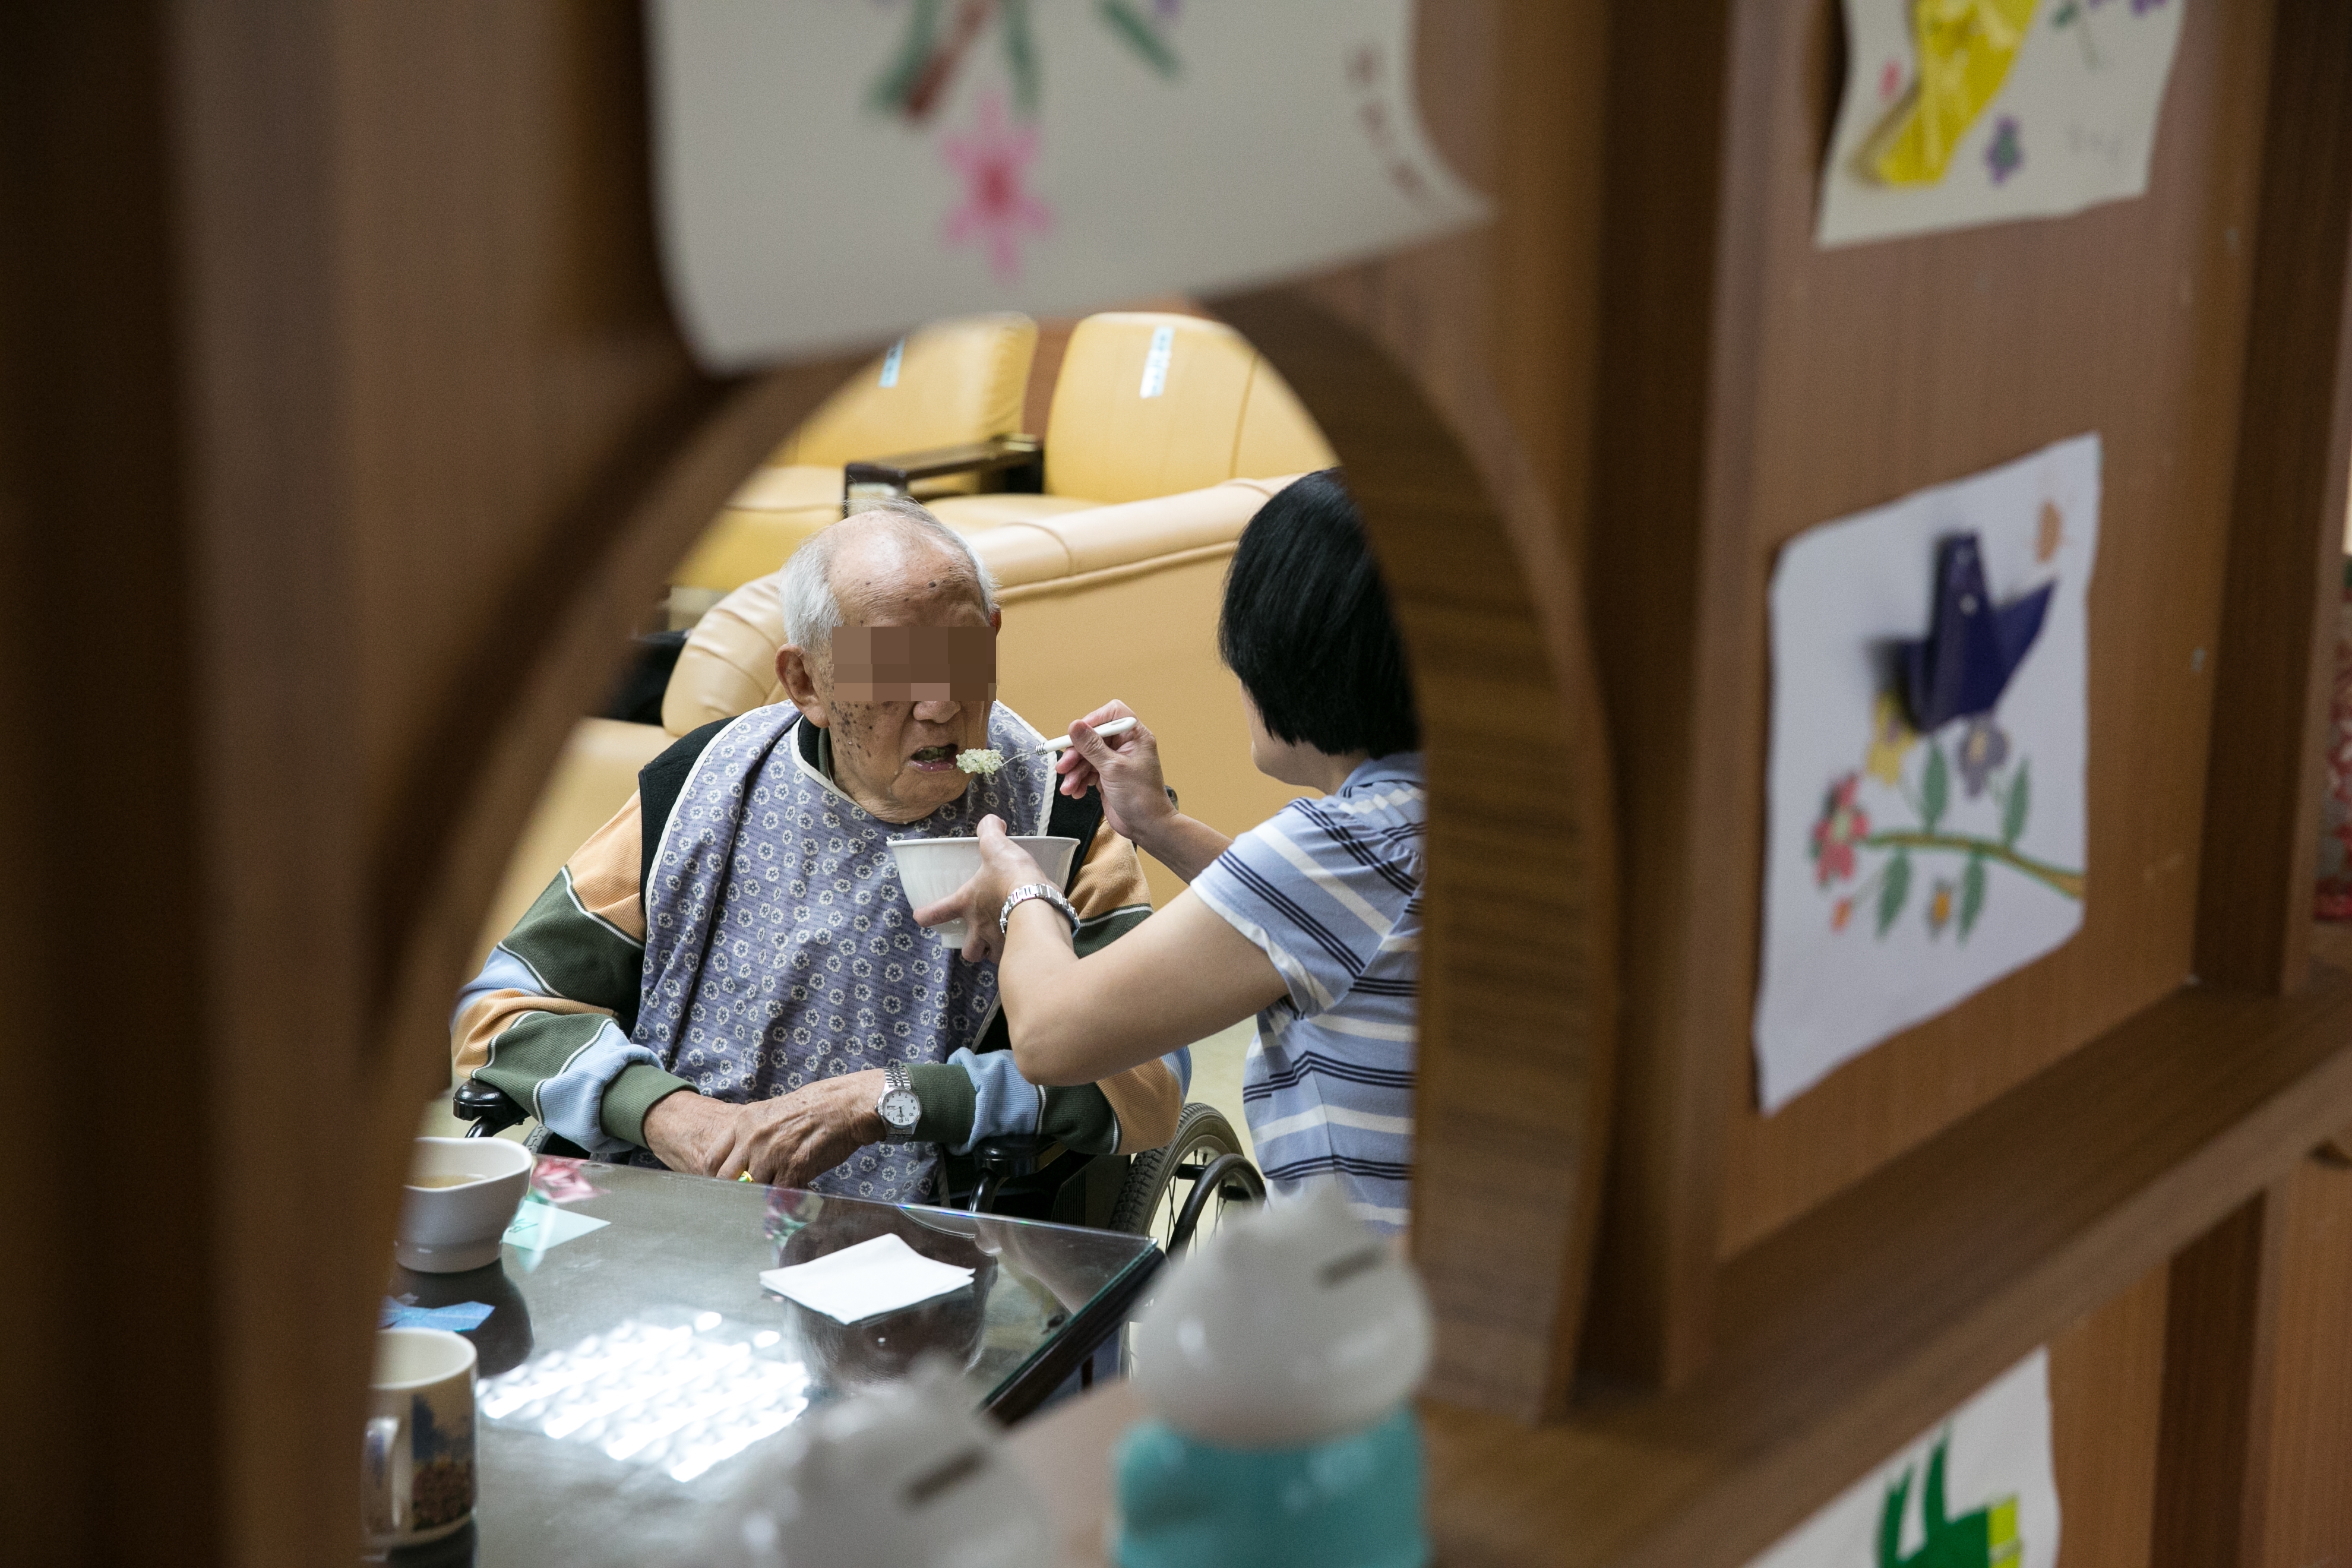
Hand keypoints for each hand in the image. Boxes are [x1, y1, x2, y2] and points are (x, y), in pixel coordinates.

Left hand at [642, 1073, 888, 1185]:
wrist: (845, 1106)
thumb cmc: (812, 1107)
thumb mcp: (772, 1112)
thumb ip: (753, 1135)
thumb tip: (744, 1162)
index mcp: (744, 1122)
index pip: (712, 1159)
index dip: (716, 1176)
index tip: (727, 1184)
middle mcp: (753, 1138)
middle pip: (726, 1179)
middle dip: (736, 1190)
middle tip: (748, 1196)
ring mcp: (772, 1154)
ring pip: (754, 1190)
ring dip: (764, 1197)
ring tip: (776, 1198)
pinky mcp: (793, 1168)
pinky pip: (779, 1196)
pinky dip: (785, 1203)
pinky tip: (794, 1199)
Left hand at [909, 814, 1049, 963]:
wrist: (1038, 903)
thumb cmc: (1011, 878)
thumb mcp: (997, 847)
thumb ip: (990, 831)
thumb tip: (991, 821)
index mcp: (967, 903)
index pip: (937, 912)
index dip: (927, 915)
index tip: (921, 917)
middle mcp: (979, 929)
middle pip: (968, 951)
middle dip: (971, 948)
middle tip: (979, 938)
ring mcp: (998, 944)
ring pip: (991, 957)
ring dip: (995, 951)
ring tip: (1005, 940)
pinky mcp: (1019, 951)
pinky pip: (1015, 955)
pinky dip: (1018, 950)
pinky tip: (1026, 940)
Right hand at [1052, 701, 1174, 847]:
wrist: (1147, 827)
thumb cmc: (1141, 798)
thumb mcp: (1113, 768)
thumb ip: (1092, 746)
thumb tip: (1075, 725)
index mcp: (1135, 736)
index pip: (1112, 714)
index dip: (1093, 720)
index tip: (1077, 734)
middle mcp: (1125, 746)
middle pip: (1093, 737)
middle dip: (1076, 753)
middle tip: (1063, 767)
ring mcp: (1115, 761)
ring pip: (1086, 756)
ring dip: (1075, 771)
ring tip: (1068, 787)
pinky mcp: (1107, 776)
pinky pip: (1087, 771)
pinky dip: (1079, 781)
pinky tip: (1076, 792)